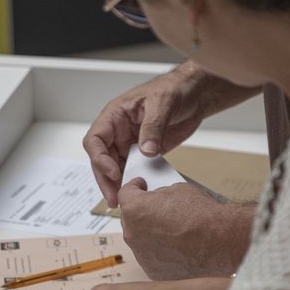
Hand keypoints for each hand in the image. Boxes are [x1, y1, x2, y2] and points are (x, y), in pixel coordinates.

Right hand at [84, 62, 236, 206]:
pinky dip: (135, 180)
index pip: (95, 139)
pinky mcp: (145, 151)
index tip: (114, 172)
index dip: (100, 158)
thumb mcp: (162, 103)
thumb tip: (146, 150)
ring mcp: (131, 142)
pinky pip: (134, 168)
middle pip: (102, 159)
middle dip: (106, 179)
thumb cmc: (173, 88)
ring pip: (115, 166)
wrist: (194, 94)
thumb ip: (153, 127)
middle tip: (114, 197)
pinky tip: (139, 191)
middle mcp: (119, 130)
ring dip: (118, 183)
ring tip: (123, 200)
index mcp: (115, 115)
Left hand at [118, 181, 254, 278]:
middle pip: (130, 219)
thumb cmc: (201, 214)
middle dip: (141, 213)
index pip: (125, 194)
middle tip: (156, 210)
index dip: (133, 187)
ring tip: (170, 231)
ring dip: (149, 234)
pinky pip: (151, 257)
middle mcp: (132, 234)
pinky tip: (176, 248)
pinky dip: (159, 252)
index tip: (140, 187)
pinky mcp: (153, 271)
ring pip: (140, 240)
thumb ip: (160, 195)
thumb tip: (157, 200)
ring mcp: (142, 255)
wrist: (220, 242)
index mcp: (134, 209)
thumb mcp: (177, 190)